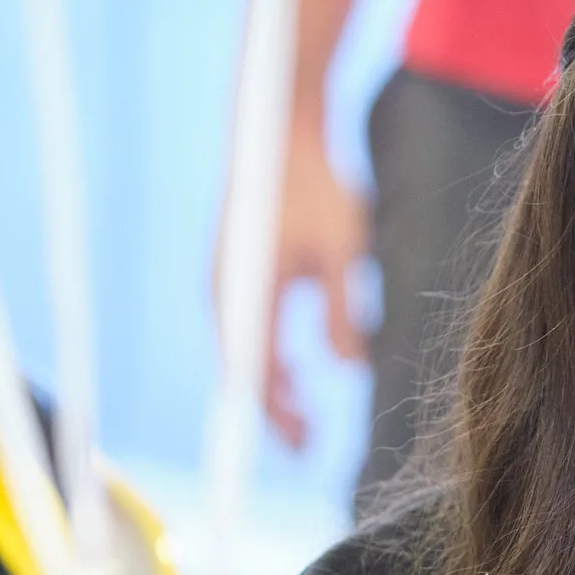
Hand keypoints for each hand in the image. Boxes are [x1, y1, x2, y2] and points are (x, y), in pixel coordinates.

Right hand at [216, 123, 372, 449]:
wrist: (280, 128)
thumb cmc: (316, 184)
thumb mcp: (344, 248)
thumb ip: (344, 310)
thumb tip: (347, 368)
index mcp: (247, 293)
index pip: (256, 376)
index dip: (279, 417)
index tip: (307, 447)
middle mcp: (227, 292)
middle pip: (245, 371)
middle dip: (276, 411)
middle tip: (311, 444)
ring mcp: (229, 281)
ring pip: (246, 352)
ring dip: (273, 386)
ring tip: (306, 416)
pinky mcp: (239, 271)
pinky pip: (249, 329)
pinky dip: (270, 357)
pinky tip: (298, 372)